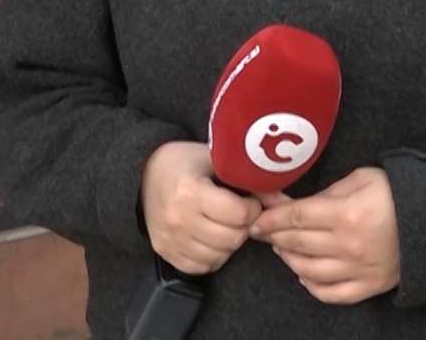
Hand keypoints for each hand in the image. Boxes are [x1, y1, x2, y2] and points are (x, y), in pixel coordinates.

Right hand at [139, 142, 262, 275]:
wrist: (144, 171)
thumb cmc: (183, 162)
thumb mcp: (214, 159)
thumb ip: (248, 180)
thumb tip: (281, 202)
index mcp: (191, 192)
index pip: (241, 215)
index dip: (254, 207)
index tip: (249, 200)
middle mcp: (179, 219)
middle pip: (233, 239)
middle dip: (243, 226)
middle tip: (238, 213)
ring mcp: (171, 239)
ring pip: (220, 256)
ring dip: (229, 243)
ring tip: (222, 223)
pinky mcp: (166, 252)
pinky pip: (202, 266)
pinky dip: (212, 255)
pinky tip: (209, 236)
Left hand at [251, 167, 400, 303]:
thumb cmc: (397, 193)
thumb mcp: (360, 179)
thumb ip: (325, 192)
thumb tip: (292, 201)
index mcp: (345, 215)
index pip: (295, 218)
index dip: (270, 218)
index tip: (255, 219)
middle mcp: (348, 246)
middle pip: (297, 244)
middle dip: (273, 237)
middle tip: (262, 231)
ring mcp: (358, 269)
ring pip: (308, 271)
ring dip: (288, 259)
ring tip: (281, 249)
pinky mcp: (370, 286)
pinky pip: (332, 294)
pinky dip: (312, 286)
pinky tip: (304, 274)